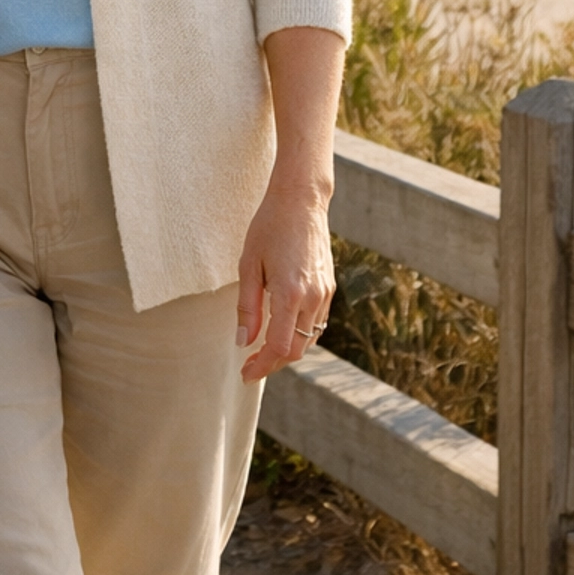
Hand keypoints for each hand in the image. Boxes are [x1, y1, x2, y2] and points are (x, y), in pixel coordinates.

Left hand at [235, 181, 334, 382]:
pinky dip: (299, 335)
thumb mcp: (248, 264)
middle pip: (295, 349)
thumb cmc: (269, 227)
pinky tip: (281, 330)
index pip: (278, 346)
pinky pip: (316, 324)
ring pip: (308, 339)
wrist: (301, 201)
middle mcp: (312, 298)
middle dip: (273, 363)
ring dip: (286, 351)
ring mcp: (324, 294)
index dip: (262, 365)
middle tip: (250, 366)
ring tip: (262, 351)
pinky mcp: (329, 288)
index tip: (246, 373)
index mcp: (290, 293)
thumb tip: (243, 341)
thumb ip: (248, 306)